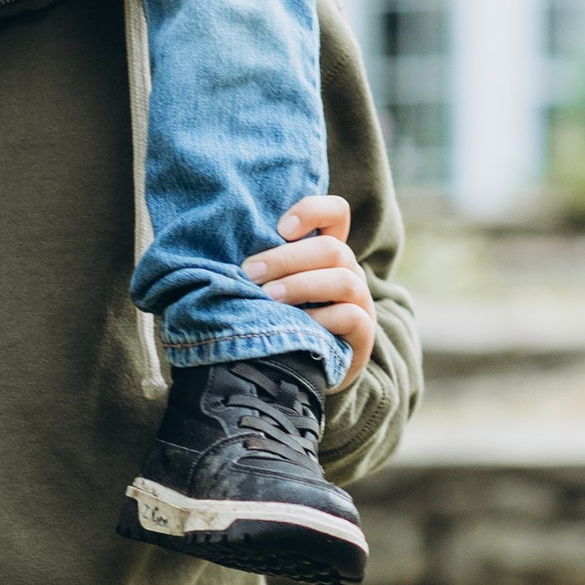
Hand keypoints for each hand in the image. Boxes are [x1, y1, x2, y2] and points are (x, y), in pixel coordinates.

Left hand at [246, 193, 376, 385]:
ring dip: (300, 285)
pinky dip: (321, 318)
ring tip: (268, 298)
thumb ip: (262, 266)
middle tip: (251, 273)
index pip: (336, 212)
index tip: (280, 228)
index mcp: (327, 253)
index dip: (312, 210)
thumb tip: (221, 251)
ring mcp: (360, 302)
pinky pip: (350, 316)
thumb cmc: (280, 320)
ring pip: (342, 279)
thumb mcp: (271, 287)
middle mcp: (349, 271)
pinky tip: (297, 325)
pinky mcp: (363, 334)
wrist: (302, 374)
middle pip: (332, 248)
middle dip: (286, 258)